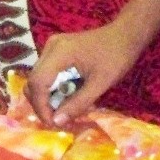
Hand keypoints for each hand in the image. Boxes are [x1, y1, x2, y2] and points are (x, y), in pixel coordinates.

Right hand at [25, 22, 139, 125]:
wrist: (126, 35)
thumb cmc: (117, 58)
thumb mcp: (100, 84)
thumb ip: (78, 103)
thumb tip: (57, 122)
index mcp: (60, 53)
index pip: (38, 82)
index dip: (41, 105)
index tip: (53, 123)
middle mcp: (50, 48)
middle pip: (34, 81)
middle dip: (42, 103)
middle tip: (58, 120)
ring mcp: (52, 48)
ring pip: (38, 78)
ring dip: (47, 97)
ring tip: (63, 111)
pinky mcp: (56, 51)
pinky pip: (47, 73)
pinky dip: (53, 88)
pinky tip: (67, 96)